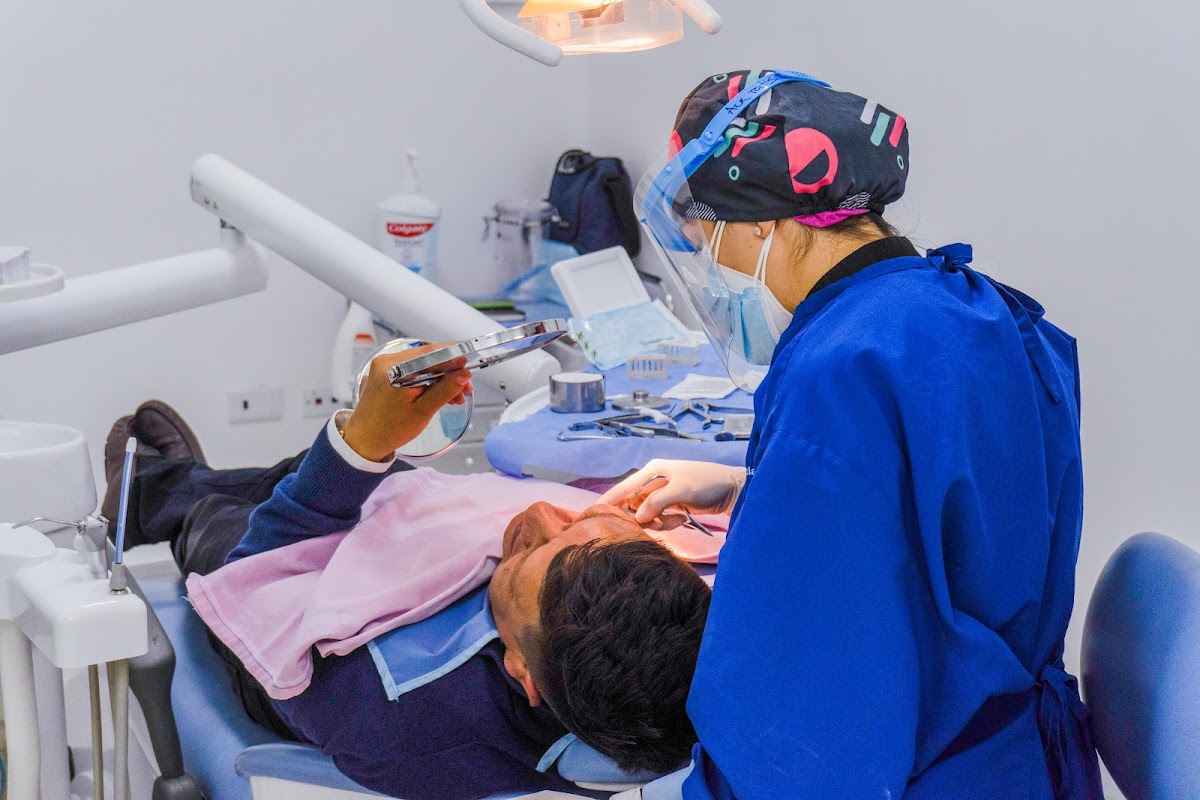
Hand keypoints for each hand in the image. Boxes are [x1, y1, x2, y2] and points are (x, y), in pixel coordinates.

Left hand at [341, 343, 473, 461]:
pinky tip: (440, 392)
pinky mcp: (387, 371)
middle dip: (450, 371)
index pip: (431, 353)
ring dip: (441, 376)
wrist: (365, 439)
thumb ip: (444, 390)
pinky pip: (414, 369)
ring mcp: (385, 365)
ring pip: (423, 364)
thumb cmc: (388, 429)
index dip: (454, 355)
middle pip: (428, 357)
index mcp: (394, 369)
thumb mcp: (423, 411)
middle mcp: (387, 362)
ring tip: (455, 395)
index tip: (469, 359)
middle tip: (465, 385)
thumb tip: (463, 375)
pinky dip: (428, 379)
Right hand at [598, 459, 744, 524]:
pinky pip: (658, 519)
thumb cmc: (708, 484)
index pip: (623, 488)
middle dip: (643, 518)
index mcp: (652, 471)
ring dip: (657, 522)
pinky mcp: (670, 505)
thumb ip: (656, 503)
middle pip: (632, 506)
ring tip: (676, 519)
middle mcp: (653, 481)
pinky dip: (667, 523)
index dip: (607, 502)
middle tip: (659, 523)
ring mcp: (662, 494)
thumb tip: (638, 518)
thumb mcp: (682, 491)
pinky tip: (681, 519)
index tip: (590, 516)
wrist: (734, 490)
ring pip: (645, 515)